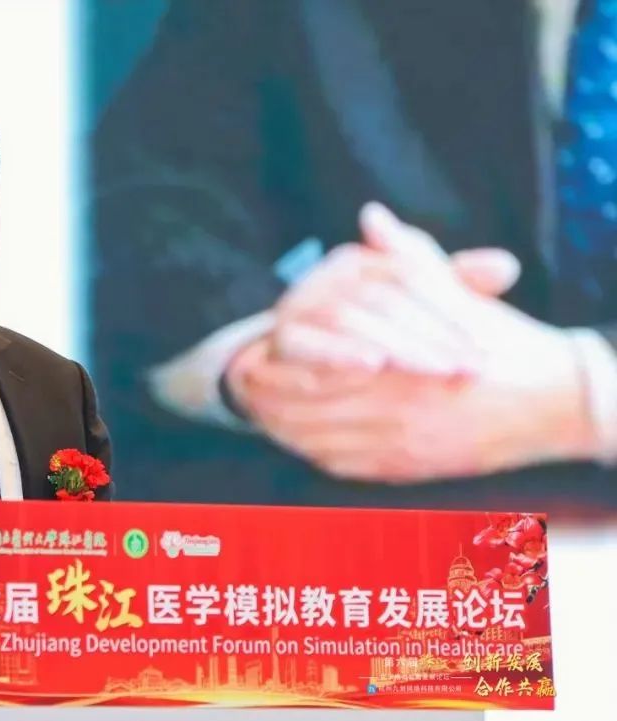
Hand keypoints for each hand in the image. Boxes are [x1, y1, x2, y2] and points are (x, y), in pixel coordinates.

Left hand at [226, 205, 598, 480]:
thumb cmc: (504, 343)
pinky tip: (298, 441)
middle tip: (242, 387)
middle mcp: (396, 409)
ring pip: (319, 442)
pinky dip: (312, 454)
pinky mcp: (407, 472)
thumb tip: (371, 219)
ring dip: (283, 428)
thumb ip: (409, 256)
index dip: (280, 367)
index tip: (252, 356)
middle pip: (309, 411)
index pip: (321, 367)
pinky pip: (343, 467)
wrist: (557, 404)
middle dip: (269, 400)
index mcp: (401, 363)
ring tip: (258, 414)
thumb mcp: (456, 292)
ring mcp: (400, 446)